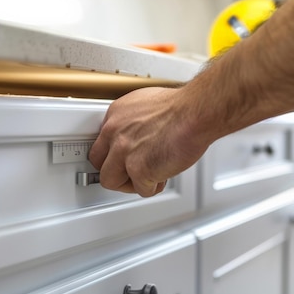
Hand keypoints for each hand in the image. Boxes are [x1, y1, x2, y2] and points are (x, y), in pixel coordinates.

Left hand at [88, 86, 209, 196]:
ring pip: (110, 181)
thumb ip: (134, 121)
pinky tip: (163, 176)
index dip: (111, 154)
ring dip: (130, 183)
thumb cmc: (182, 107)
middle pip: (97, 162)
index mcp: (116, 115)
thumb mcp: (146, 104)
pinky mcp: (138, 169)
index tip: (119, 159)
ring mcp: (124, 151)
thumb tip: (137, 132)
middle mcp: (114, 132)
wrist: (195, 112)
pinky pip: (141, 190)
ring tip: (147, 177)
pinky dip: (154, 187)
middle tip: (130, 173)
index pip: (100, 141)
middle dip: (114, 171)